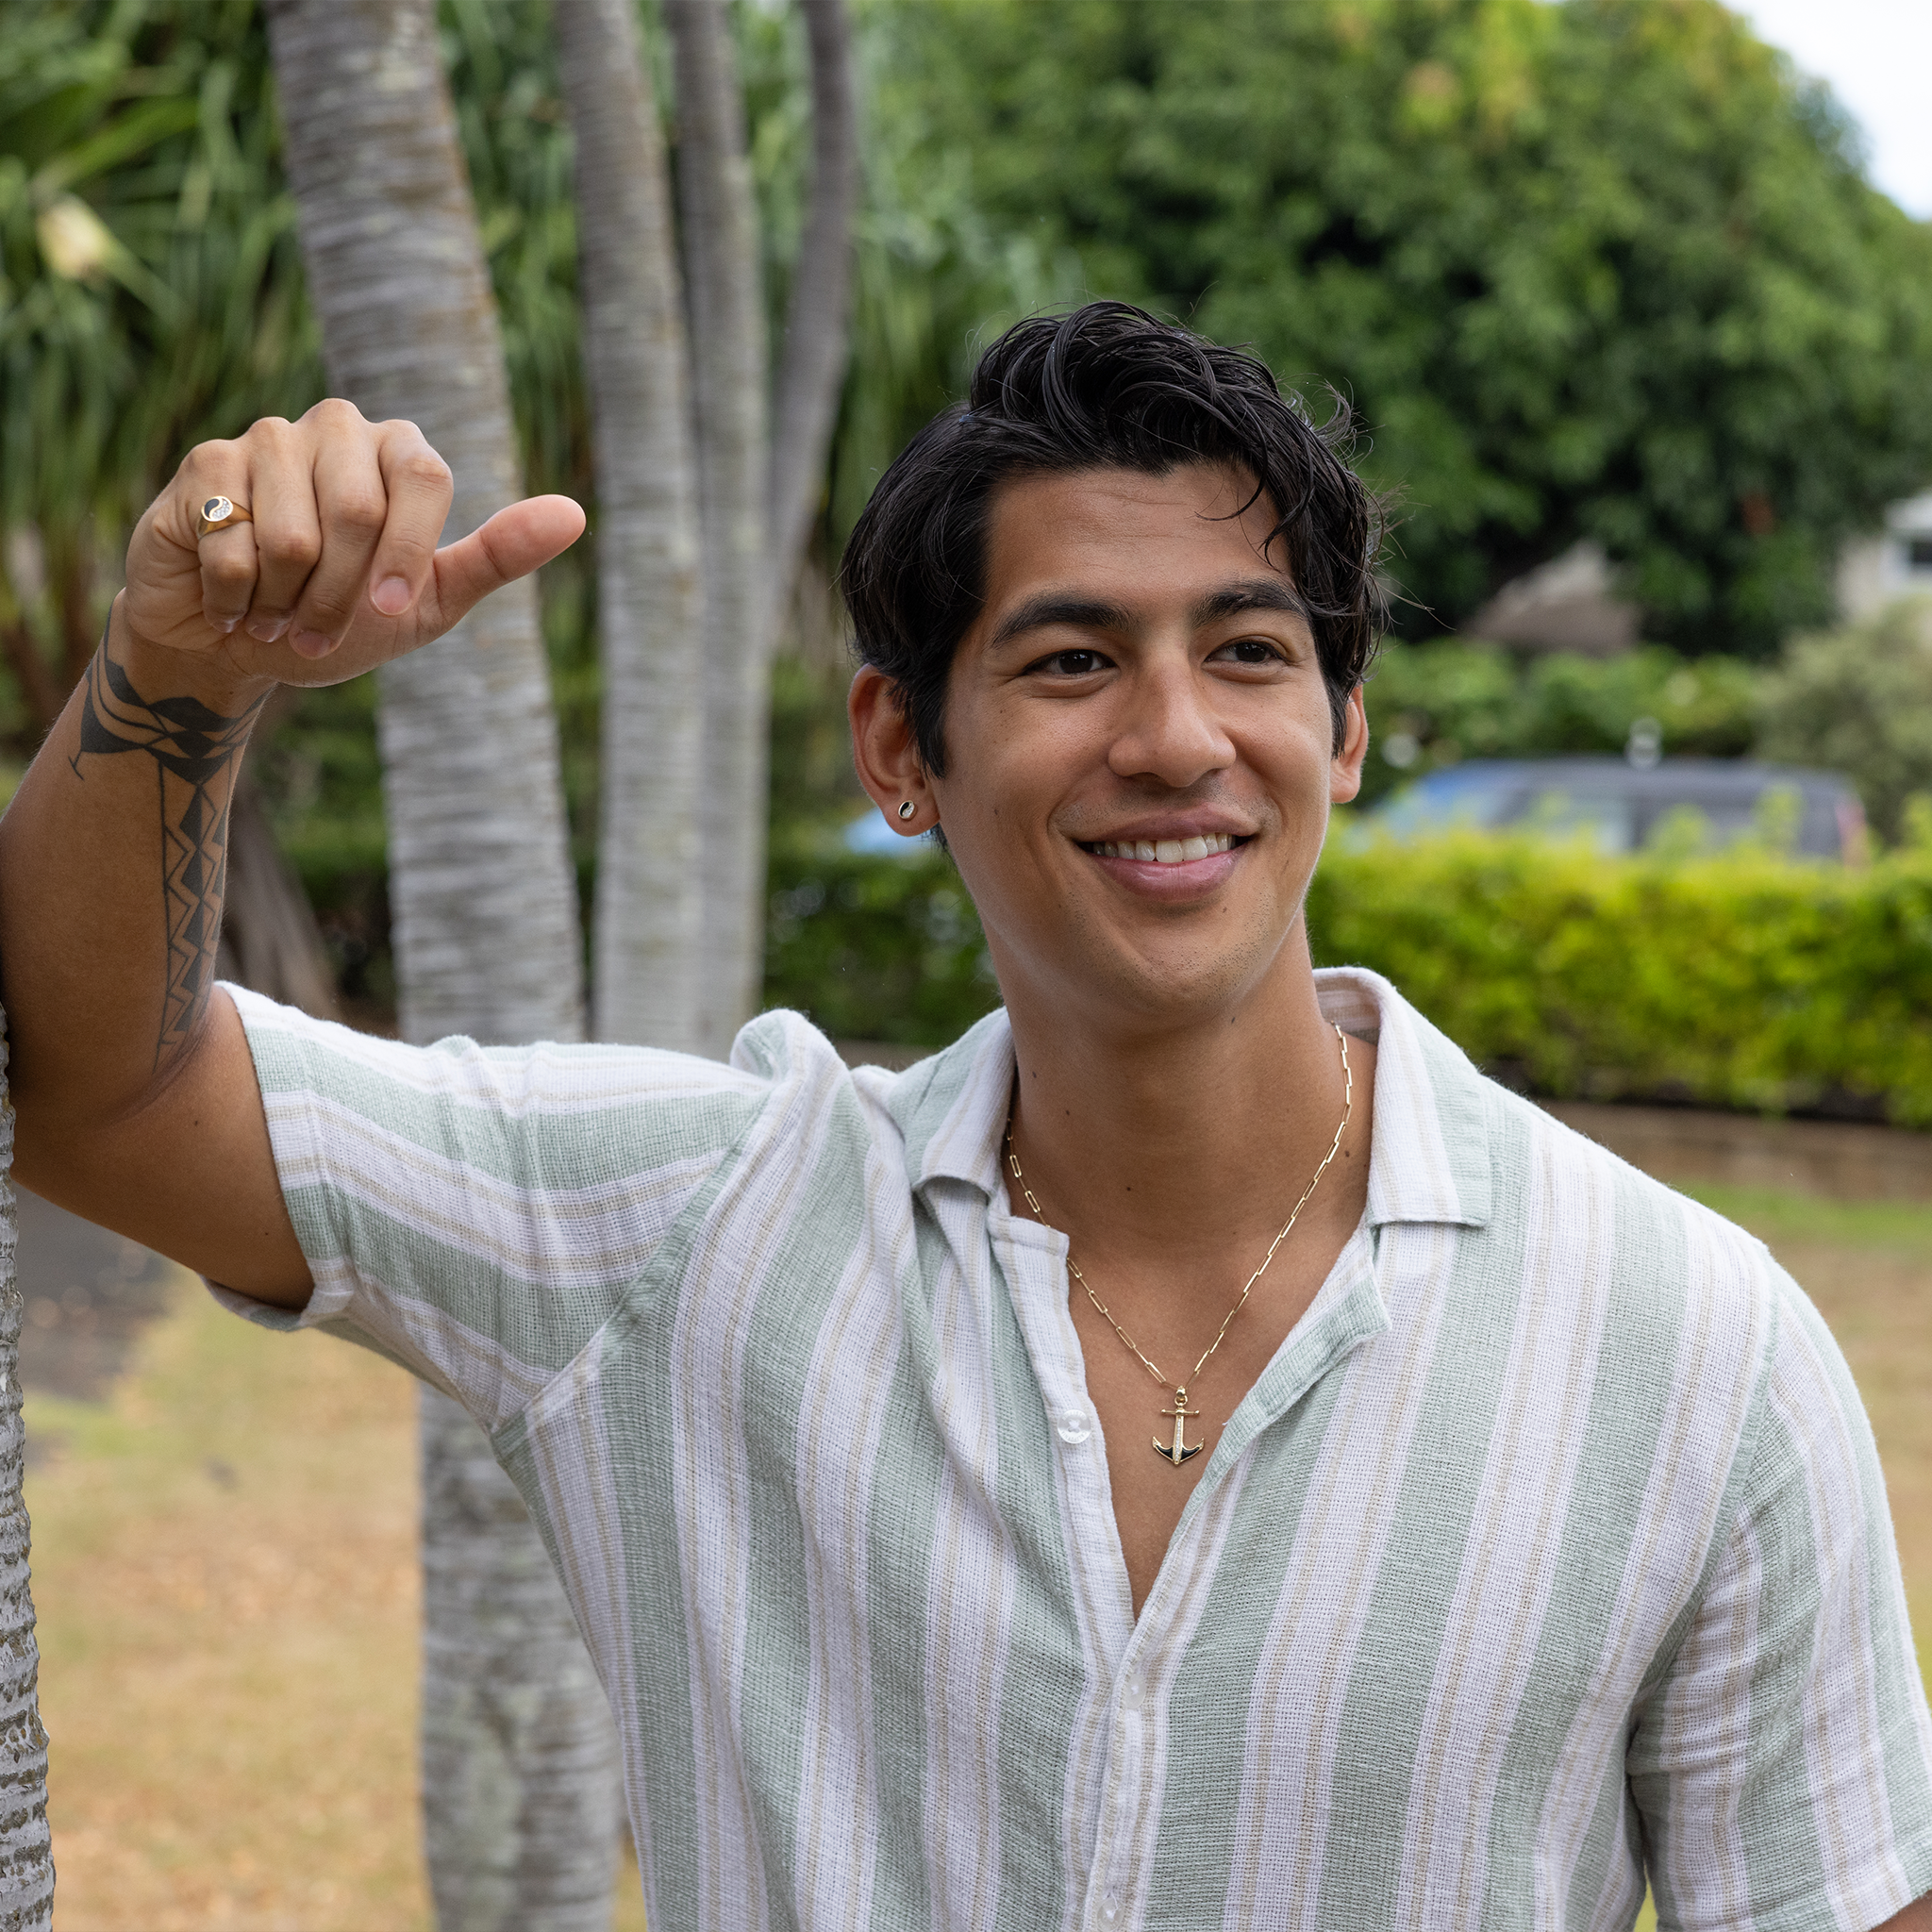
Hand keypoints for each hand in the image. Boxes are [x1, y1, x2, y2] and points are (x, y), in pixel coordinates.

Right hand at [118, 399, 585, 692]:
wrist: (235, 645)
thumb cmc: (340, 619)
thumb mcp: (430, 601)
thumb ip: (497, 557)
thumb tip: (575, 513)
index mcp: (399, 452)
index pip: (425, 477)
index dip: (406, 553)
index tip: (388, 609)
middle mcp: (337, 429)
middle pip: (357, 511)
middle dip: (340, 596)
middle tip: (318, 629)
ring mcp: (267, 438)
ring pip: (292, 535)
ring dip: (285, 601)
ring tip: (275, 612)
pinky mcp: (205, 464)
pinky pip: (231, 542)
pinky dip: (234, 595)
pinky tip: (229, 598)